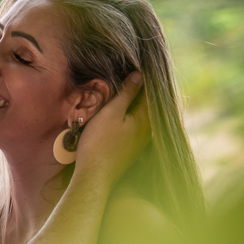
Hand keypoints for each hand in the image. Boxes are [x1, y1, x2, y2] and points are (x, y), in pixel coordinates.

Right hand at [75, 72, 149, 186]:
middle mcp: (147, 132)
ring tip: (122, 91)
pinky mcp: (130, 151)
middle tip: (128, 75)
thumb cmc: (100, 143)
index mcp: (145, 120)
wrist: (94, 177)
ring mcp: (140, 143)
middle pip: (146, 105)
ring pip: (139, 117)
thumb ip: (127, 93)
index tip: (135, 67)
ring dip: (132, 105)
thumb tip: (140, 75)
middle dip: (138, 91)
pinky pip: (133, 128)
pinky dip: (128, 118)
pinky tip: (119, 115)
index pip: (150, 93)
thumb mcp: (112, 112)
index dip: (143, 79)